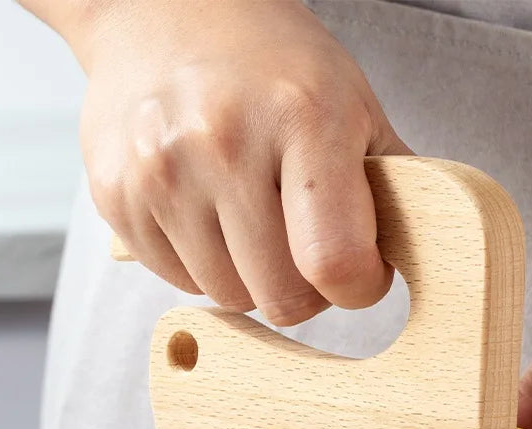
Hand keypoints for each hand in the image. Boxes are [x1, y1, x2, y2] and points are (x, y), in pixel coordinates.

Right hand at [70, 0, 408, 324]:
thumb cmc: (270, 63)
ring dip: (254, 280)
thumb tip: (417, 255)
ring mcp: (161, 171)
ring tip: (256, 226)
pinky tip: (212, 219)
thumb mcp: (352, 104)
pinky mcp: (115, 195)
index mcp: (303, 117)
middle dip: (308, 291)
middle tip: (308, 254)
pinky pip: (180, 281)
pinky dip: (205, 267)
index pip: (335, 261)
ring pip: (229, 297)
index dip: (359, 287)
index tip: (360, 274)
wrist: (164, 9)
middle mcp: (222, 142)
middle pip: (281, 296)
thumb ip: (391, 185)